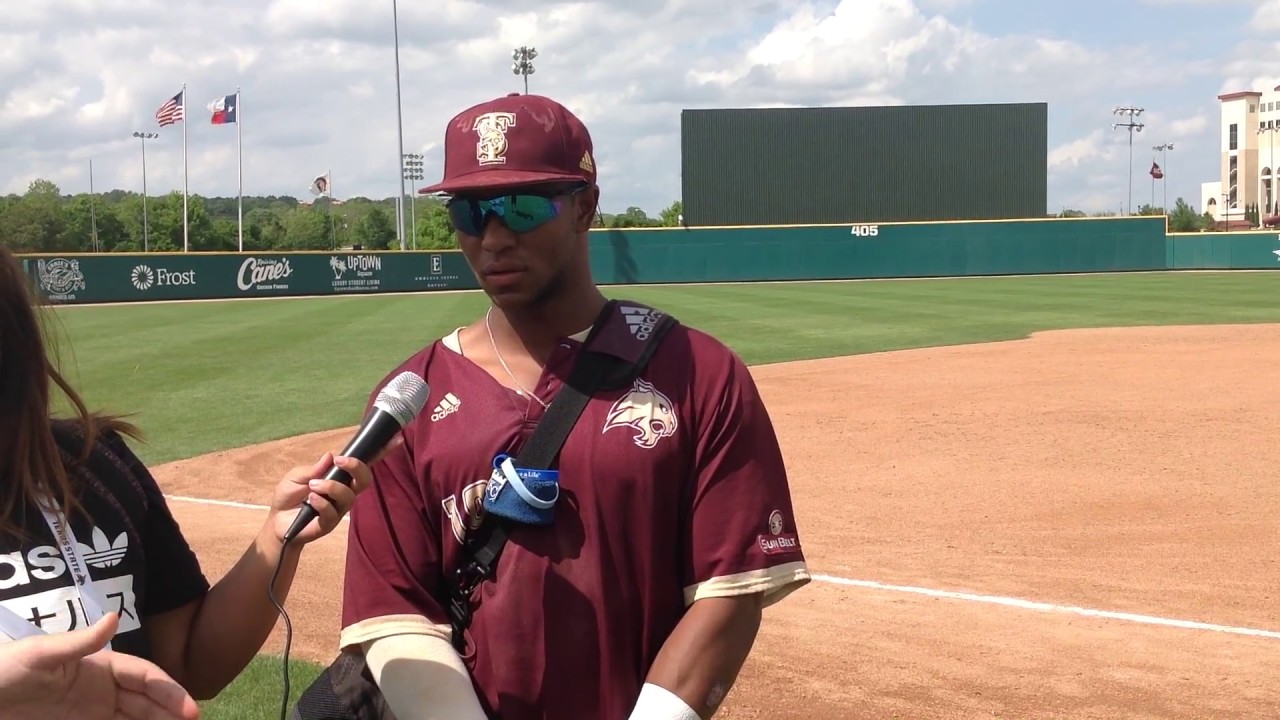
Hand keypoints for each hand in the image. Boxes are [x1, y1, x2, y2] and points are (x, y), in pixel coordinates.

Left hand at [0, 613, 200, 719]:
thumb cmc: (4, 670)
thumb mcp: (40, 653)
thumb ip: (79, 641)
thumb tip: (116, 617)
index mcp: (100, 667)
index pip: (145, 677)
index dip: (169, 691)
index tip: (188, 710)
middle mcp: (103, 690)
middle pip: (147, 700)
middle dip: (172, 711)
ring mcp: (92, 713)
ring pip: (137, 718)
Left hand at [267, 450, 376, 544]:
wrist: (276, 521)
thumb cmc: (289, 496)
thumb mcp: (297, 476)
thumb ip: (314, 468)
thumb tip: (330, 454)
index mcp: (340, 477)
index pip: (364, 464)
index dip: (380, 453)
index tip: (395, 439)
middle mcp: (344, 492)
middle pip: (365, 480)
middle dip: (357, 467)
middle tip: (339, 461)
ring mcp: (338, 508)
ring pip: (349, 495)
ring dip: (332, 487)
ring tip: (313, 486)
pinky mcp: (329, 523)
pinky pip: (332, 512)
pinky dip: (321, 502)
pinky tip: (310, 499)